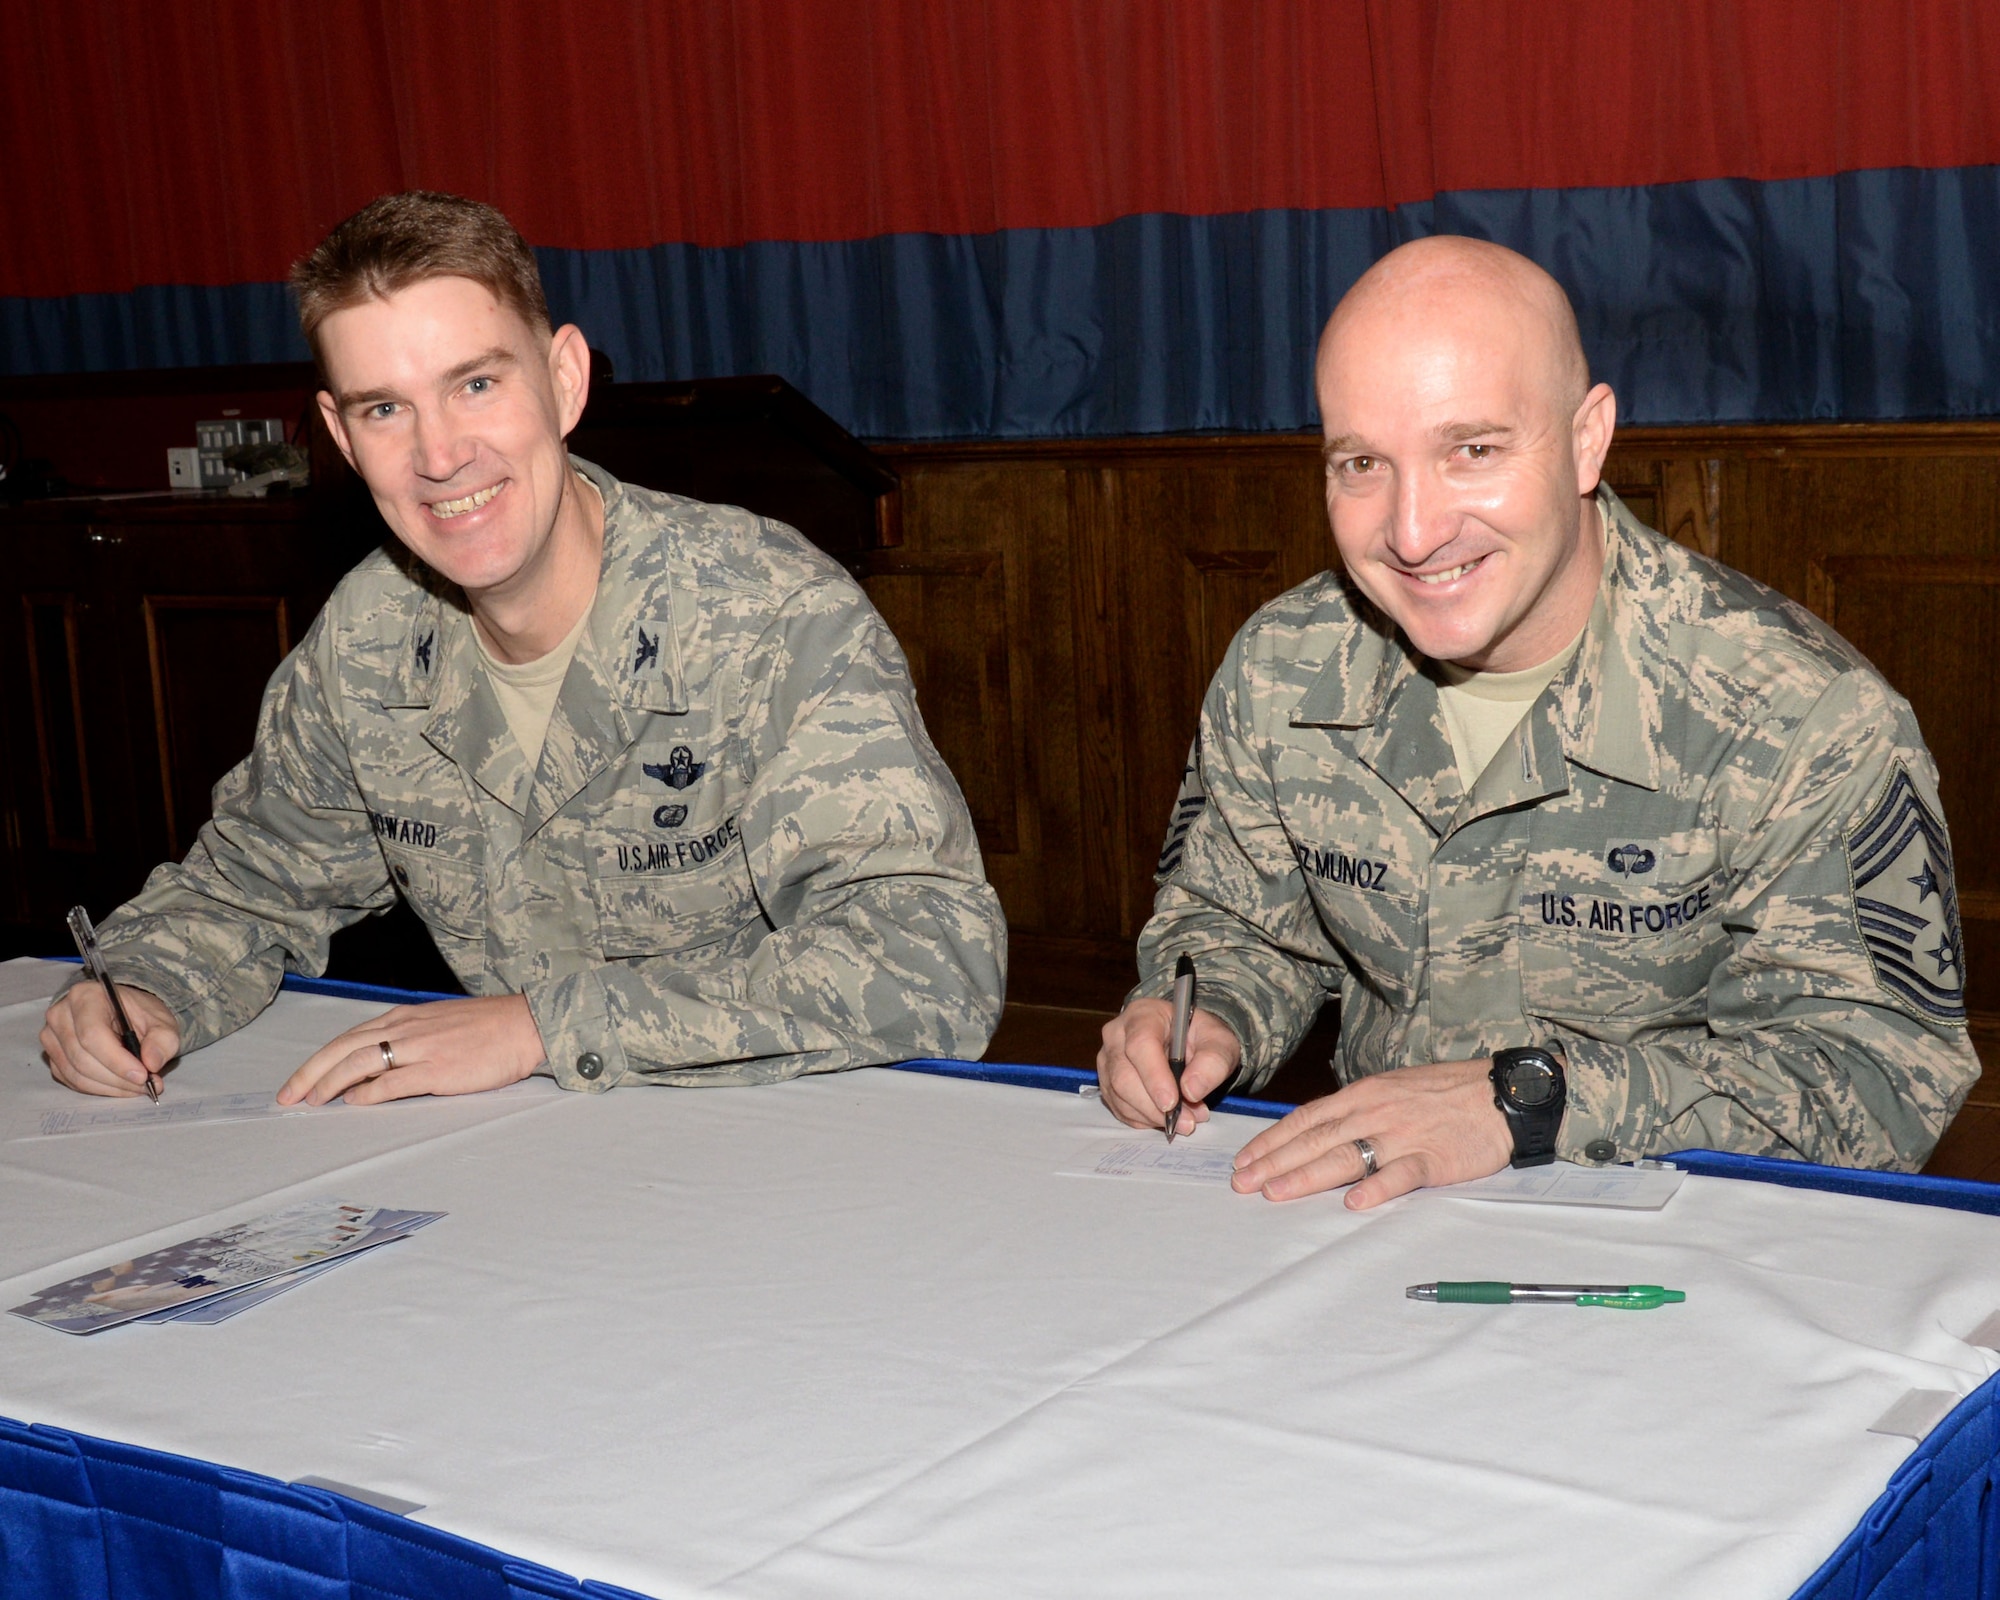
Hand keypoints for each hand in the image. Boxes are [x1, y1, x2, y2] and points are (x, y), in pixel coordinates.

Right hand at [41, 983, 179, 1096]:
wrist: (126, 1013)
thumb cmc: (141, 1014)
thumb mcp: (162, 1022)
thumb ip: (162, 1040)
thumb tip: (152, 1063)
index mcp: (86, 996)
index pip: (93, 1034)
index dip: (117, 1060)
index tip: (143, 1076)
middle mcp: (61, 1014)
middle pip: (82, 1058)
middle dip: (117, 1078)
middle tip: (146, 1085)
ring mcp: (52, 1037)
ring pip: (76, 1074)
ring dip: (110, 1087)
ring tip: (137, 1087)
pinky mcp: (53, 1056)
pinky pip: (71, 1080)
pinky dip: (99, 1088)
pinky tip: (121, 1086)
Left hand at [277, 994, 546, 1106]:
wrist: (526, 1024)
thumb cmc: (489, 1028)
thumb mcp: (441, 1025)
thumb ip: (408, 1041)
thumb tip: (377, 1067)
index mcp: (405, 1018)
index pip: (348, 1038)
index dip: (318, 1061)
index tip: (298, 1082)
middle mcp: (406, 1028)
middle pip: (342, 1048)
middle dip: (310, 1072)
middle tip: (287, 1097)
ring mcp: (421, 1048)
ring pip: (359, 1061)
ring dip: (329, 1082)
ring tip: (311, 1102)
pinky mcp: (438, 1070)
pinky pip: (393, 1081)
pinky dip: (368, 1092)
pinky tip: (354, 1102)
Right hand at [1097, 998, 1241, 1137]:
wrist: (1188, 1043)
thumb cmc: (1201, 1038)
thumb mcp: (1220, 1043)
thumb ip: (1212, 1063)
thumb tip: (1191, 1091)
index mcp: (1144, 1015)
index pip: (1140, 1045)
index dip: (1154, 1076)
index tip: (1172, 1102)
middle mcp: (1117, 1034)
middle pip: (1123, 1075)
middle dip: (1155, 1105)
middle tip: (1188, 1121)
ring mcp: (1107, 1059)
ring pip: (1118, 1095)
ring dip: (1152, 1115)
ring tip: (1184, 1119)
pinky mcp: (1106, 1082)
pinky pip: (1118, 1108)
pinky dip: (1144, 1119)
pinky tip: (1165, 1116)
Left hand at [1230, 1058, 1513, 1208]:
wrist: (1503, 1093)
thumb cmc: (1447, 1092)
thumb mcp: (1394, 1089)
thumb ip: (1358, 1110)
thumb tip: (1320, 1131)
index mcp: (1364, 1093)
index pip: (1307, 1118)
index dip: (1272, 1140)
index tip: (1244, 1160)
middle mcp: (1376, 1111)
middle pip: (1316, 1138)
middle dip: (1274, 1161)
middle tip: (1241, 1183)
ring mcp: (1404, 1134)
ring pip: (1347, 1155)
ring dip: (1307, 1175)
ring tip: (1275, 1192)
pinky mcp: (1434, 1158)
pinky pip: (1401, 1174)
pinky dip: (1376, 1188)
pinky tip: (1353, 1203)